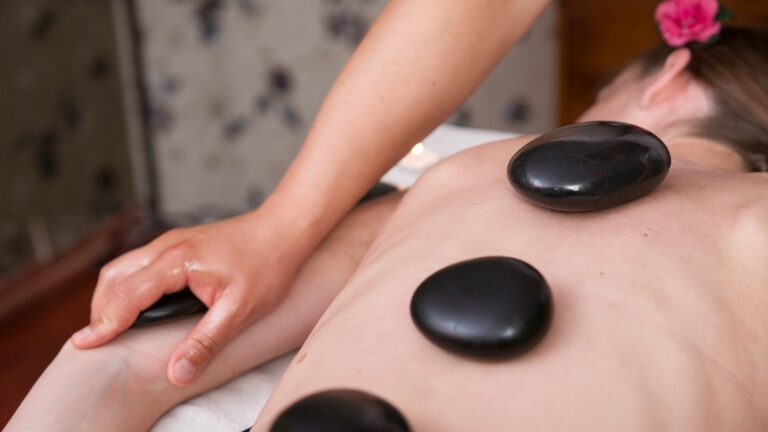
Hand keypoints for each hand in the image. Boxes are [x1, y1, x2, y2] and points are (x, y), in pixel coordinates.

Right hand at [70, 212, 298, 385]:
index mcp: (179, 260)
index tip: (83, 345)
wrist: (285, 229)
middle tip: (97, 342)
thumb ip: (207, 342)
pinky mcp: (178, 244)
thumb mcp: (241, 310)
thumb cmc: (267, 265)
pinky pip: (139, 263)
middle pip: (115, 276)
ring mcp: (171, 242)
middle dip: (101, 310)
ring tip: (112, 328)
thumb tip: (177, 373)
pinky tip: (137, 306)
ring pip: (123, 267)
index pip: (128, 294)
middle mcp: (168, 246)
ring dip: (112, 297)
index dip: (104, 323)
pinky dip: (127, 286)